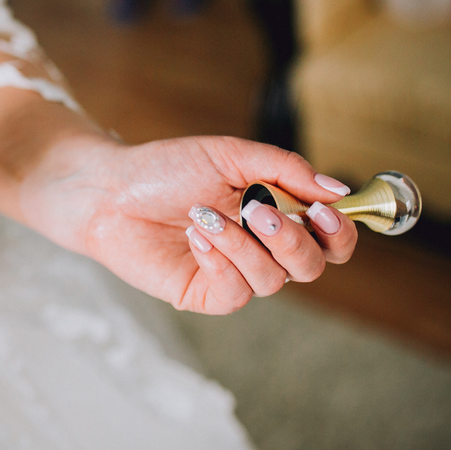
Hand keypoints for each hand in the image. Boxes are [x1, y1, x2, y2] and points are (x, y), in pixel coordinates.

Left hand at [22, 135, 356, 314]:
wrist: (109, 190)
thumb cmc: (166, 169)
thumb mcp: (230, 155)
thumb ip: (286, 169)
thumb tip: (340, 190)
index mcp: (276, 214)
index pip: (330, 239)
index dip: (339, 231)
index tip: (324, 210)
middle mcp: (261, 249)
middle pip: (312, 266)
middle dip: (292, 239)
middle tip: (259, 210)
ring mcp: (233, 274)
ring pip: (273, 280)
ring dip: (244, 245)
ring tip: (205, 215)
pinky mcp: (205, 294)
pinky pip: (236, 292)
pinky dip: (220, 261)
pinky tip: (194, 235)